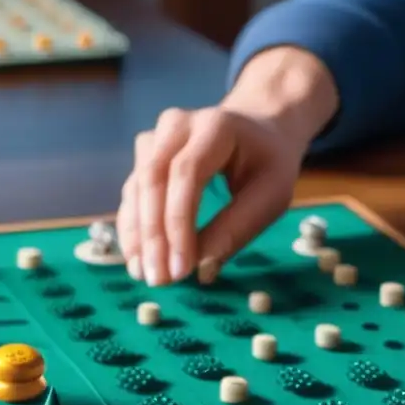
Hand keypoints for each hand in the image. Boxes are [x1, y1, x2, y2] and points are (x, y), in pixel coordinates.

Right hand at [118, 106, 302, 285]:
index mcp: (215, 126)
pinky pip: (133, 195)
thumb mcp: (271, 195)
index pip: (186, 173)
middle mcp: (177, 126)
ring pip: (137, 189)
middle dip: (154, 235)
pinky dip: (134, 228)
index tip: (181, 268)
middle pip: (153, 179)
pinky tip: (137, 258)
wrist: (258, 131)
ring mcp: (156, 139)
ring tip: (144, 274)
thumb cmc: (268, 164)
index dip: (179, 223)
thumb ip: (237, 229)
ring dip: (138, 236)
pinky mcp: (145, 158)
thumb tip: (201, 271)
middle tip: (159, 279)